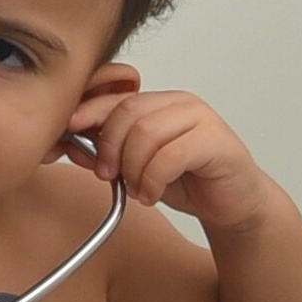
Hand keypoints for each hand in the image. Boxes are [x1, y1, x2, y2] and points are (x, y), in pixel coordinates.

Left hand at [69, 87, 270, 228]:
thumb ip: (109, 152)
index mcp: (159, 103)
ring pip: (146, 133)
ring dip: (132, 167)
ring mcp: (202, 118)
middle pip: (127, 112)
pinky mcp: (217, 141)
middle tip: (106, 174)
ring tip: (136, 188)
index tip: (69, 130)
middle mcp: (180, 104)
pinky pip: (170, 155)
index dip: (89, 112)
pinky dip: (152, 180)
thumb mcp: (137, 166)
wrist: (232, 204)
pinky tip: (152, 194)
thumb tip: (72, 145)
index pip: (116, 97)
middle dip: (109, 146)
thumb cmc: (187, 181)